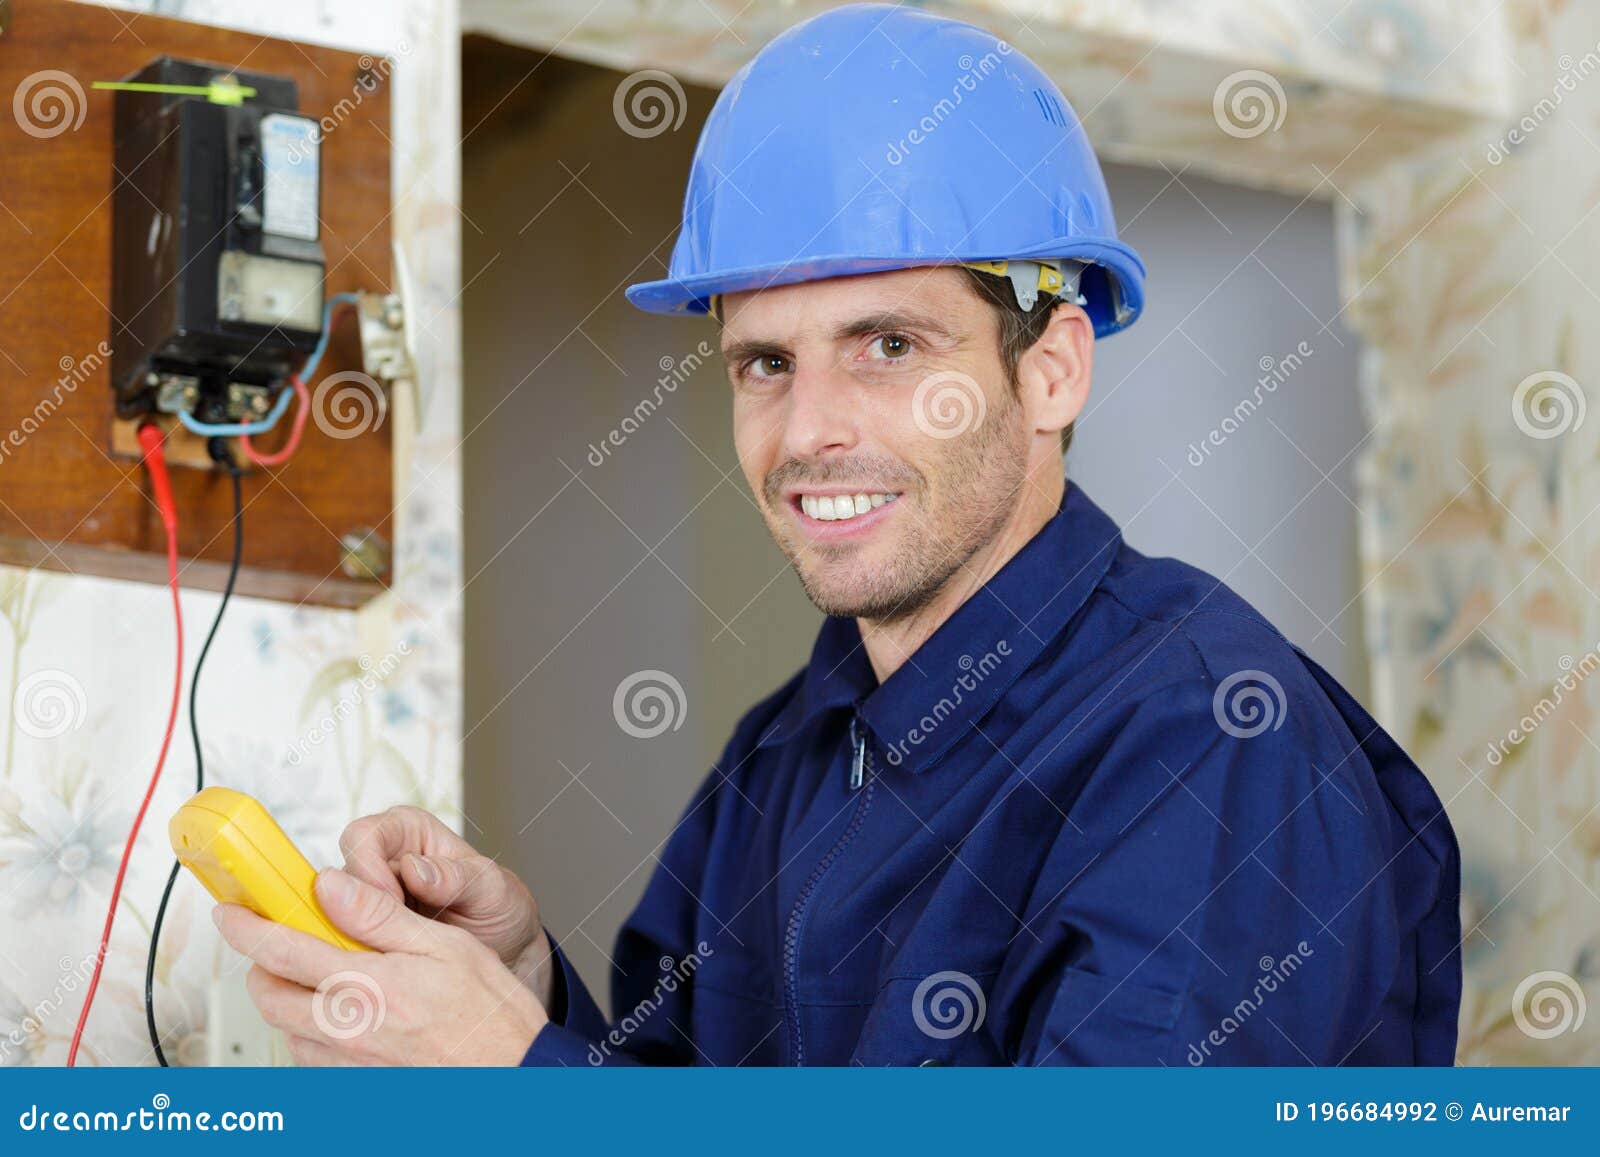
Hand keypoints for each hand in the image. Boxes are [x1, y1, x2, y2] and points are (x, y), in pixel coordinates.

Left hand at [215, 867, 547, 1065]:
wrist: (512, 1074)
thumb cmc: (489, 1013)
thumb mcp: (445, 945)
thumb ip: (379, 916)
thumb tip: (331, 886)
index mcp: (366, 984)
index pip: (282, 947)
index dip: (246, 925)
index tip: (232, 910)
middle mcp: (346, 1028)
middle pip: (268, 993)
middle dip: (264, 962)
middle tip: (285, 940)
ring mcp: (347, 1062)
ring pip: (286, 1026)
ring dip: (290, 996)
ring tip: (326, 976)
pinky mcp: (355, 1084)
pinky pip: (312, 1055)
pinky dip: (312, 1030)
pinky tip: (346, 1014)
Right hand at [336, 805, 541, 968]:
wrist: (506, 952)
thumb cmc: (499, 909)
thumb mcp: (490, 890)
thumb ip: (455, 877)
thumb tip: (414, 869)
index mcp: (409, 831)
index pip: (365, 836)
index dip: (369, 869)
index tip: (391, 903)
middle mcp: (383, 858)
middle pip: (339, 876)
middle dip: (357, 910)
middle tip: (388, 939)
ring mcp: (369, 898)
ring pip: (334, 913)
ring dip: (355, 937)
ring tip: (392, 956)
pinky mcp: (364, 932)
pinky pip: (342, 941)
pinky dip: (357, 955)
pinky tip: (383, 968)